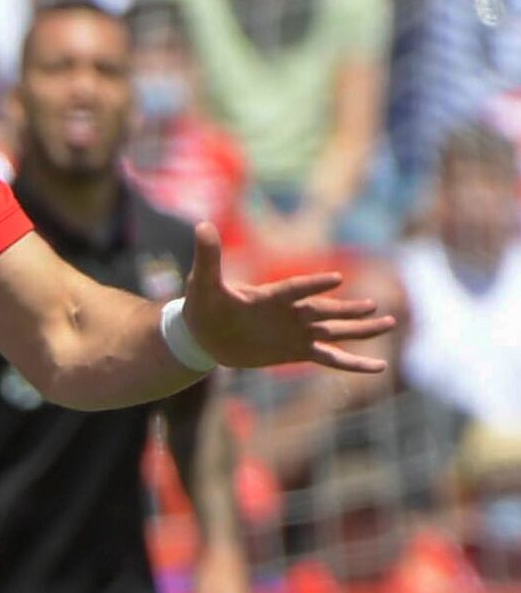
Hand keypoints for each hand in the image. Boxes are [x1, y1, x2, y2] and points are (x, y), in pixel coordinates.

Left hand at [183, 222, 393, 375]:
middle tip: (375, 306)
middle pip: (325, 310)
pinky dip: (353, 363)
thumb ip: (208, 257)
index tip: (335, 279)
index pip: (294, 289)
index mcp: (270, 297)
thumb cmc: (205, 305)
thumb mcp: (204, 283)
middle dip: (348, 309)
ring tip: (390, 322)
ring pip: (336, 330)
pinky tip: (378, 366)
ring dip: (361, 328)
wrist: (205, 334)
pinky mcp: (298, 351)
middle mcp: (290, 313)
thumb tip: (202, 225)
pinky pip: (331, 358)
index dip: (312, 285)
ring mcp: (297, 332)